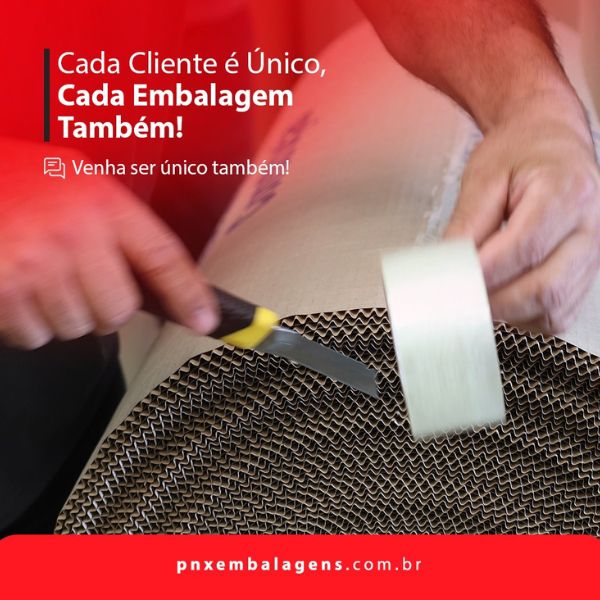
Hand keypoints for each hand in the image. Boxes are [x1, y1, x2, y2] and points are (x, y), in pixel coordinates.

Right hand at [0, 142, 218, 348]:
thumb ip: (116, 224)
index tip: (203, 320)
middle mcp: (74, 235)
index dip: (188, 295)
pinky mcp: (5, 292)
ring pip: (77, 327)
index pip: (162, 258)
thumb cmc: (17, 178)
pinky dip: (28, 323)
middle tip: (81, 283)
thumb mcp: (77, 180)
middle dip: (103, 308)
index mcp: (101, 203)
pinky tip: (19, 290)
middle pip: (118, 311)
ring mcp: (37, 266)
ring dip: (64, 314)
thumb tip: (158, 277)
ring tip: (41, 278)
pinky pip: (35, 335)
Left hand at [445, 91, 599, 333]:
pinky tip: (502, 303)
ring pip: (555, 309)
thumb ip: (467, 224)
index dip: (487, 272)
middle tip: (458, 300)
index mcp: (567, 192)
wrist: (550, 140)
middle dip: (495, 302)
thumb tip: (447, 267)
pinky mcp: (586, 275)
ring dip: (510, 315)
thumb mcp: (484, 176)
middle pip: (546, 287)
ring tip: (476, 301)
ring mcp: (593, 255)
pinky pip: (560, 314)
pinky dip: (526, 318)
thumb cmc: (520, 153)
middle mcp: (590, 228)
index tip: (453, 283)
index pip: (526, 246)